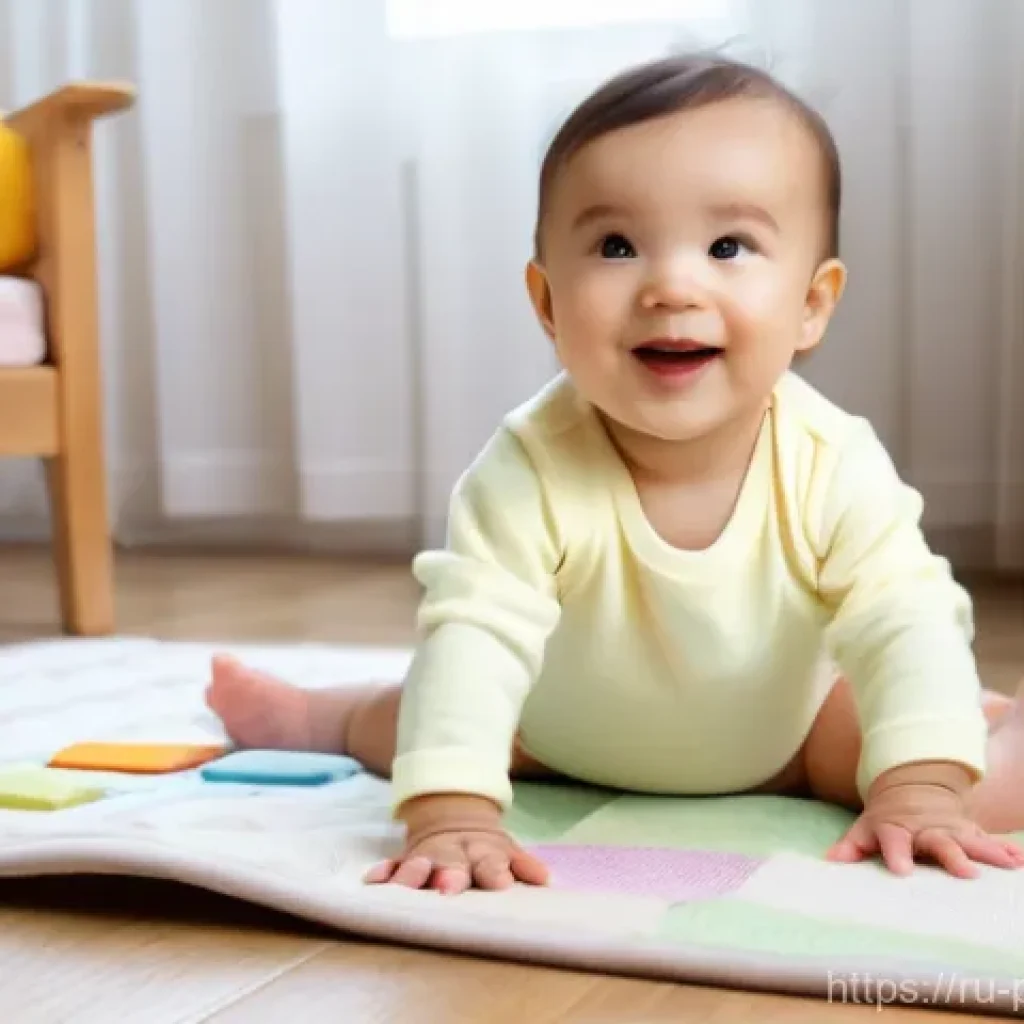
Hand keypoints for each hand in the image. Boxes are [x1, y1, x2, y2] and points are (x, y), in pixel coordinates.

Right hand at [365, 827, 547, 894]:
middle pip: (454, 864)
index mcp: (483, 852)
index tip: (500, 886)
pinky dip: (385, 871)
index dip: (495, 874)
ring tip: (405, 885)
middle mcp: (455, 854)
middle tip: (448, 888)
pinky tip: (374, 879)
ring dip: (414, 874)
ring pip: (420, 864)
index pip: (491, 864)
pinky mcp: (406, 858)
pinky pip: (393, 863)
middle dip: (451, 876)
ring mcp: (429, 855)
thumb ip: (524, 865)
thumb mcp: (507, 851)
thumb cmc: (486, 849)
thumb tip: (545, 879)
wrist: (453, 818)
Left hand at [827, 762, 1023, 877]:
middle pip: (939, 843)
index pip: (894, 840)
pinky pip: (990, 841)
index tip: (901, 871)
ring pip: (971, 841)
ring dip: (988, 853)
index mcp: (898, 828)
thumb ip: (851, 846)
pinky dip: (1005, 849)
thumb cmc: (887, 819)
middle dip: (953, 857)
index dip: (896, 854)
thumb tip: (831, 862)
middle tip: (966, 873)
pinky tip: (1019, 860)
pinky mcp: (970, 832)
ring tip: (1006, 865)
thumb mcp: (866, 827)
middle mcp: (927, 828)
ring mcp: (952, 829)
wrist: (914, 789)